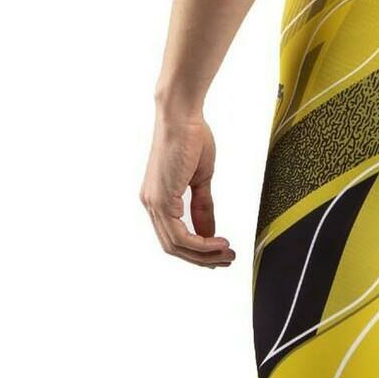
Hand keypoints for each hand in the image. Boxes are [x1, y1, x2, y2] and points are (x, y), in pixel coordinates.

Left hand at [140, 113, 232, 267]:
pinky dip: (201, 245)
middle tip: (226, 261)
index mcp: (158, 198)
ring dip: (204, 256)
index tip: (220, 254)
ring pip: (176, 245)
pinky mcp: (160, 200)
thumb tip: (210, 233)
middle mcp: (151, 203)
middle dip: (202, 259)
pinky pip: (180, 235)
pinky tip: (219, 243)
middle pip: (174, 247)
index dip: (197, 252)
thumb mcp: (201, 180)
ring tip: (227, 255)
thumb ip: (203, 208)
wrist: (182, 116)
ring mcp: (153, 203)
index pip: (175, 237)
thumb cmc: (191, 137)